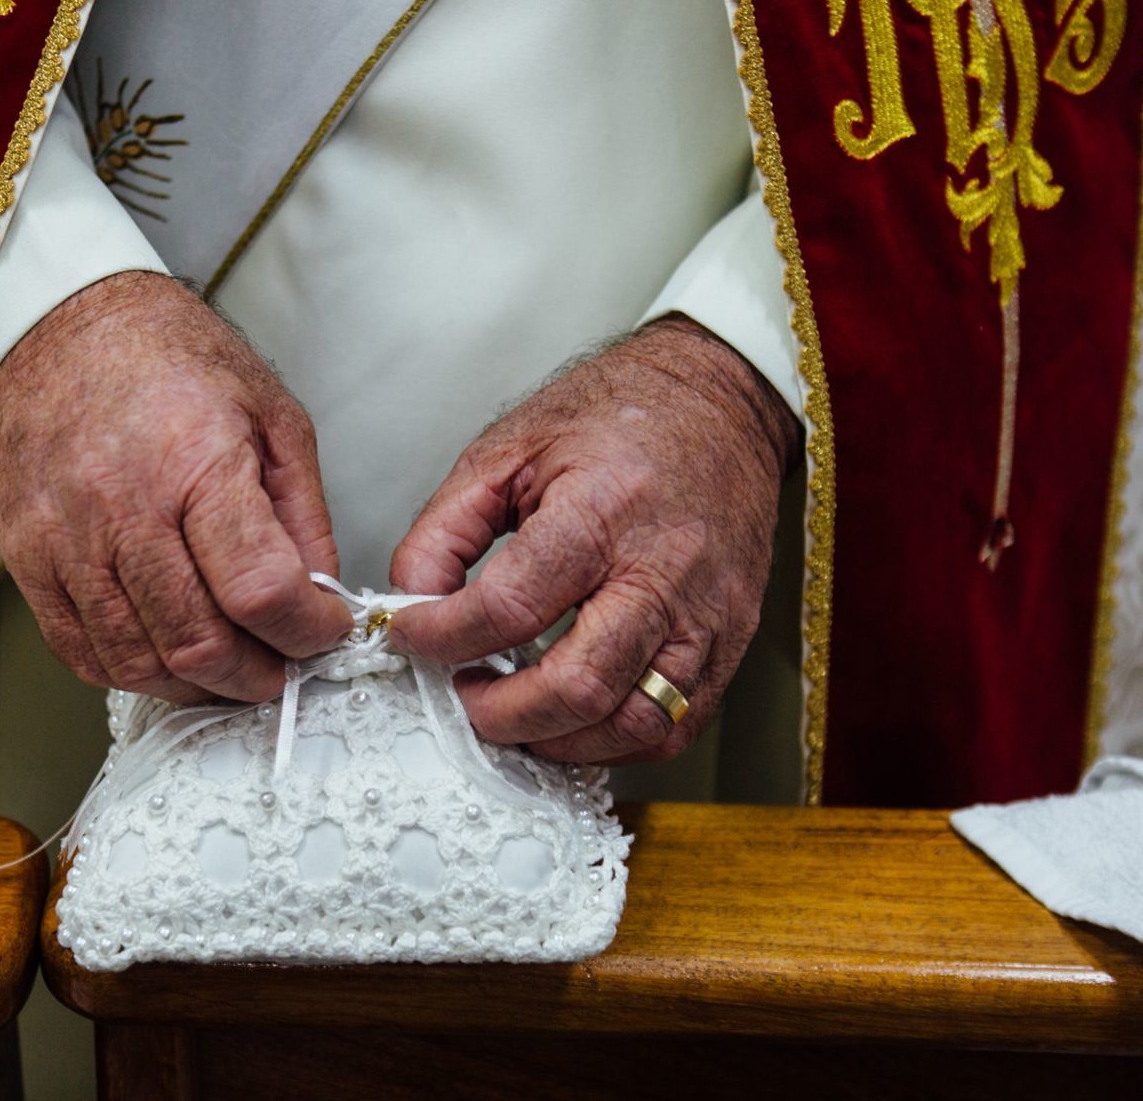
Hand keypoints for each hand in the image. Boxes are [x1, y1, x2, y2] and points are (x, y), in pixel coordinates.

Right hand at [0, 271, 352, 704]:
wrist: (63, 326)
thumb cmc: (171, 360)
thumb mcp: (271, 415)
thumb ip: (303, 514)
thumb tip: (321, 595)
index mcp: (195, 460)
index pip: (259, 588)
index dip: (307, 630)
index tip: (325, 629)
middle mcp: (122, 506)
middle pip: (197, 642)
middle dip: (257, 675)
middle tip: (284, 666)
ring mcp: (64, 538)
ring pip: (137, 662)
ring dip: (198, 686)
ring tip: (233, 670)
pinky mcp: (27, 559)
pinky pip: (79, 650)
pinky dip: (133, 672)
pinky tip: (168, 658)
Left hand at [388, 315, 797, 763]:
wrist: (722, 402)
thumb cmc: (618, 418)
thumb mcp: (509, 448)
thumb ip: (445, 528)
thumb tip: (410, 599)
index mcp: (602, 508)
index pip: (511, 606)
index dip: (443, 636)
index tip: (411, 636)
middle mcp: (663, 569)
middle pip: (577, 686)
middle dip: (501, 714)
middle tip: (462, 697)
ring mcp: (709, 613)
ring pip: (633, 724)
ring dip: (558, 739)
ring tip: (513, 715)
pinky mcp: (732, 640)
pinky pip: (675, 725)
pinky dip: (614, 739)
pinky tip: (572, 717)